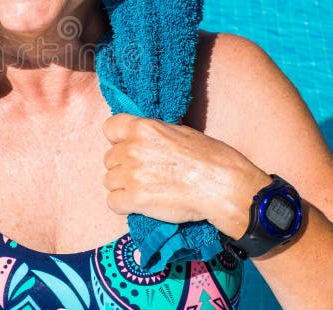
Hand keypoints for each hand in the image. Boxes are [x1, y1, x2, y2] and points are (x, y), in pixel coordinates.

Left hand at [102, 113, 270, 236]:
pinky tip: (140, 204)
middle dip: (123, 166)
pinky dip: (124, 205)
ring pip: (109, 181)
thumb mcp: (180, 132)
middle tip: (143, 174)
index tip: (127, 147)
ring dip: (123, 187)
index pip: (110, 128)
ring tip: (144, 190)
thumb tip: (142, 140)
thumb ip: (153, 135)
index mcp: (144, 128)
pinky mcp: (135, 198)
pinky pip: (113, 202)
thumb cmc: (210, 158)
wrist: (222, 187)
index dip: (117, 139)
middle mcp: (133, 148)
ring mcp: (132, 174)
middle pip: (109, 158)